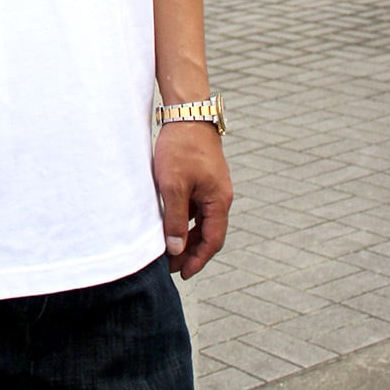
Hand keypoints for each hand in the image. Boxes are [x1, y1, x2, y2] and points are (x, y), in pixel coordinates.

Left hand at [152, 121, 232, 279]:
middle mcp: (220, 197)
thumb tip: (176, 250)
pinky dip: (185, 220)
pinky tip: (169, 225)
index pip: (212, 240)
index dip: (198, 260)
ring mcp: (212, 187)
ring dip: (187, 237)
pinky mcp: (202, 179)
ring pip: (202, 221)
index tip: (183, 275)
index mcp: (219, 201)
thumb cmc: (180, 149)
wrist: (187, 114)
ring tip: (169, 251)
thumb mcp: (173, 187)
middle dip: (192, 252)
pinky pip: (196, 207)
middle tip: (171, 268)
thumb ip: (174, 219)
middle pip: (209, 233)